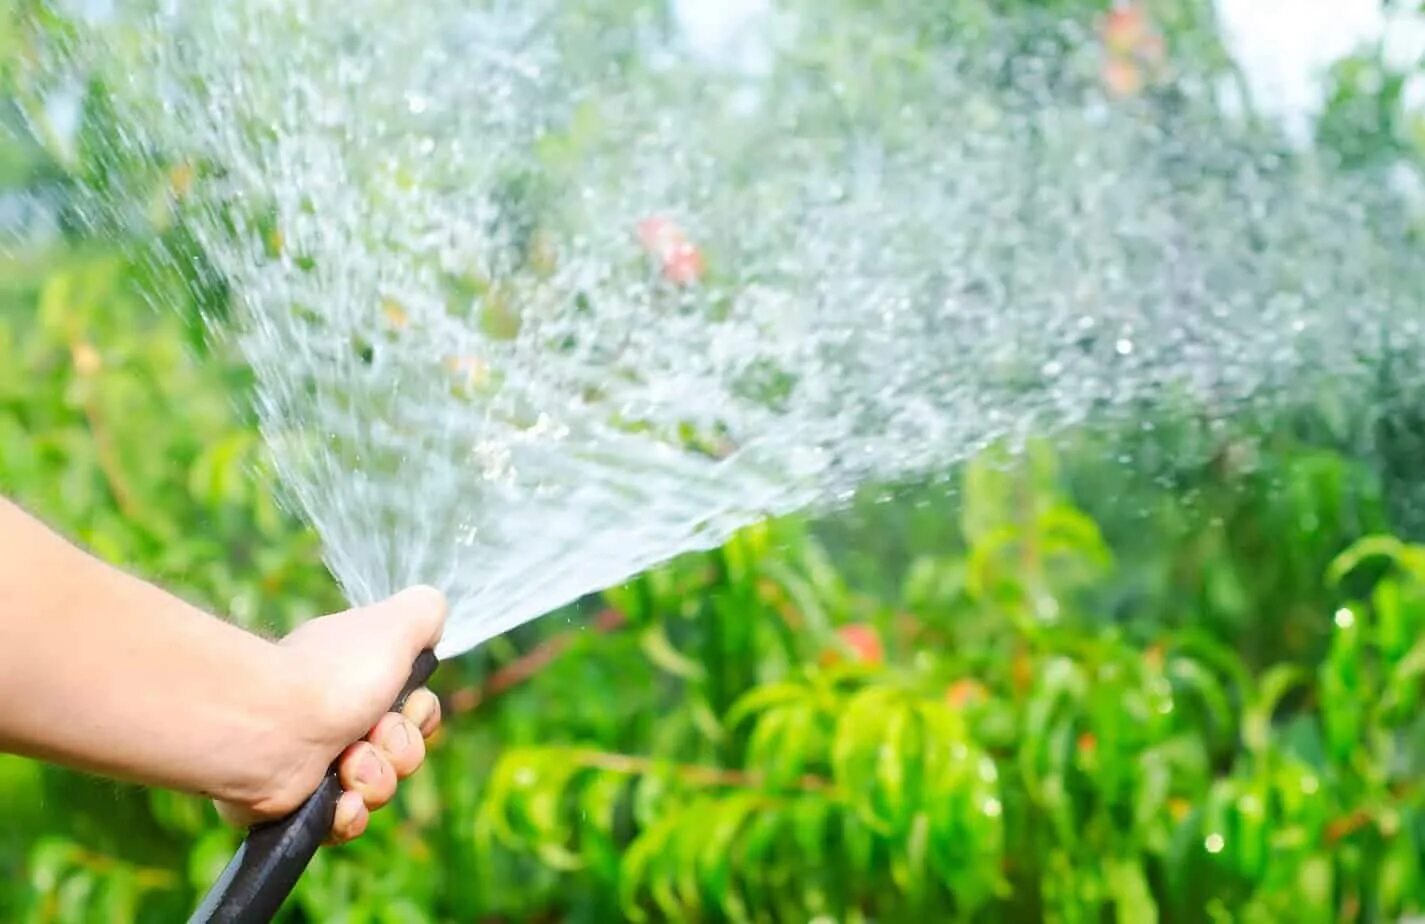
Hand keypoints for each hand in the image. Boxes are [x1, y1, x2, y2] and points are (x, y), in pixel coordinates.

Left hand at [214, 585, 445, 843]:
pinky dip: (348, 813)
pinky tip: (338, 800)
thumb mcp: (394, 624)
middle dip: (400, 750)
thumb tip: (432, 626)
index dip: (421, 716)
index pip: (413, 710)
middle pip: (403, 752)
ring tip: (347, 765)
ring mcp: (317, 764)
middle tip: (371, 735)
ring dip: (374, 780)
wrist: (271, 727)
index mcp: (357, 678)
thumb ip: (424, 612)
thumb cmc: (334, 675)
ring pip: (379, 789)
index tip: (407, 706)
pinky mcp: (299, 806)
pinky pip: (346, 821)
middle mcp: (338, 718)